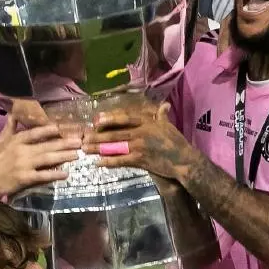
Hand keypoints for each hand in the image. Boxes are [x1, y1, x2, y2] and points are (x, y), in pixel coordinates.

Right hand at [0, 119, 81, 198]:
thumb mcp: (1, 139)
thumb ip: (11, 126)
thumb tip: (14, 111)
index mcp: (16, 140)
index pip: (35, 132)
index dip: (49, 130)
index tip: (62, 128)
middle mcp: (21, 150)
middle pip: (46, 145)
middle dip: (64, 143)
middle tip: (78, 142)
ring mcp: (23, 165)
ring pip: (47, 159)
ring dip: (63, 156)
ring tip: (76, 155)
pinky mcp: (24, 178)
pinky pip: (43, 176)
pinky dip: (54, 174)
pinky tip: (65, 173)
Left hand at [82, 102, 200, 180]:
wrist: (184, 161)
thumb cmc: (177, 143)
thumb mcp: (169, 126)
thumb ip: (162, 116)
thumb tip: (164, 106)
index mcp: (147, 122)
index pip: (125, 118)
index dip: (110, 118)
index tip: (97, 119)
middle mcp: (141, 132)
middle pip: (115, 132)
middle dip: (98, 135)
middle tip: (84, 136)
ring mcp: (140, 146)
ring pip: (115, 146)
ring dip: (99, 148)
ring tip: (85, 149)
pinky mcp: (140, 160)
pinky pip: (121, 160)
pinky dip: (109, 162)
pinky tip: (98, 163)